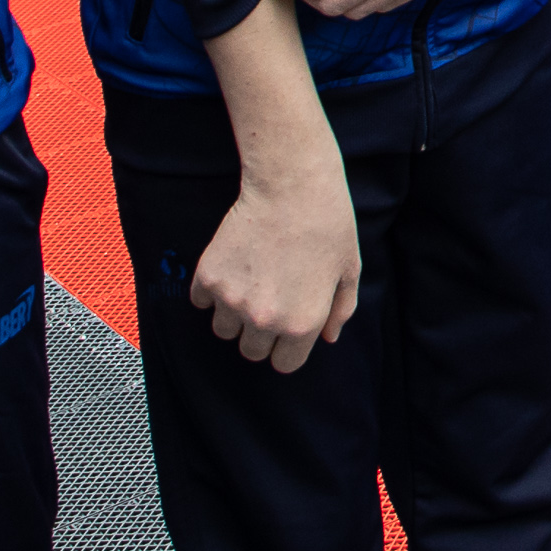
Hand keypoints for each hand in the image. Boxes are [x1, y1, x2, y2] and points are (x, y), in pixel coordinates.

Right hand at [194, 145, 358, 371]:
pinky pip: (201, 302)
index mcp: (301, 324)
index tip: (288, 327)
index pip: (284, 364)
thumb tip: (328, 338)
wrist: (291, 185)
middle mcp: (264, 320)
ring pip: (224, 330)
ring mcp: (232, 300)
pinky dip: (212, 290)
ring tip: (253, 279)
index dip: (288, 347)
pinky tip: (234, 265)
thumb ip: (340, 311)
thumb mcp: (349, 270)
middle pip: (252, 351)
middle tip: (271, 298)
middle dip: (261, 333)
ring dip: (234, 313)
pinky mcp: (209, 278)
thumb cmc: (328, 224)